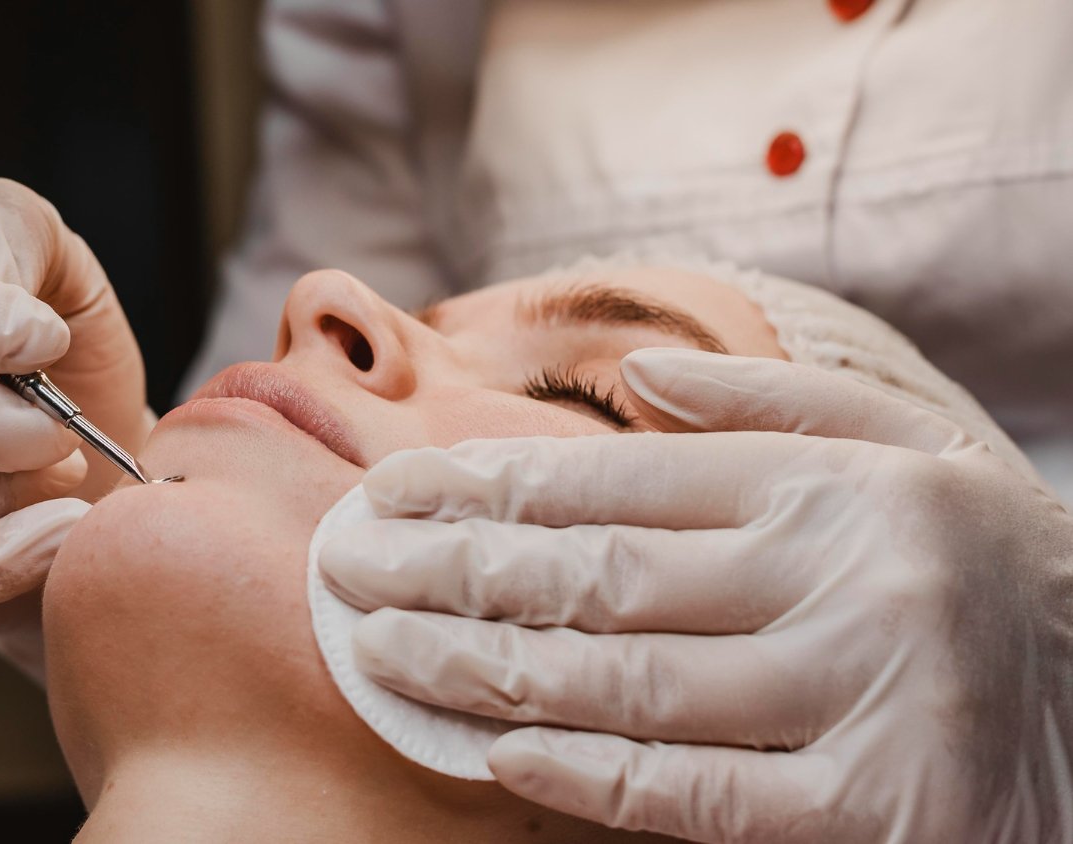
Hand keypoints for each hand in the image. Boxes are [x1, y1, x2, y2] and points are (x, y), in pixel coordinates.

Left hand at [319, 348, 1072, 840]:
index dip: (490, 484)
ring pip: (625, 681)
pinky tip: (494, 746)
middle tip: (348, 568)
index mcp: (835, 486)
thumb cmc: (984, 569)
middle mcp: (843, 579)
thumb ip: (773, 405)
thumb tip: (639, 373)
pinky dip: (587, 773)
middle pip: (598, 573)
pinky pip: (696, 794)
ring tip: (381, 650)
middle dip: (453, 569)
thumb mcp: (910, 453)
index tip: (392, 488)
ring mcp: (859, 701)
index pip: (620, 480)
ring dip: (483, 669)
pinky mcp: (874, 816)